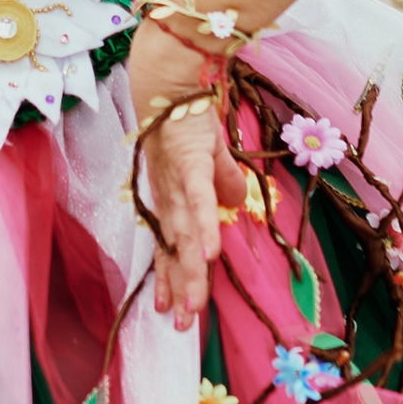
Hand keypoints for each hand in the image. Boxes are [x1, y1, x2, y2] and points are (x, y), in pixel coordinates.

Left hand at [126, 24, 244, 317]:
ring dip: (188, 271)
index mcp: (172, 196)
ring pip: (184, 234)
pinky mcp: (190, 163)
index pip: (171, 244)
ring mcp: (178, 181)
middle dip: (178, 288)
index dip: (169, 277)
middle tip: (181, 327)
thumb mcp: (209, 154)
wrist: (172, 76)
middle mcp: (169, 195)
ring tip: (191, 306)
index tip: (168, 310)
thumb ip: (223, 182)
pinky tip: (211, 254)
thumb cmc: (187, 114)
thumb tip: (235, 206)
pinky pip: (199, 199)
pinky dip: (205, 226)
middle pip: (175, 249)